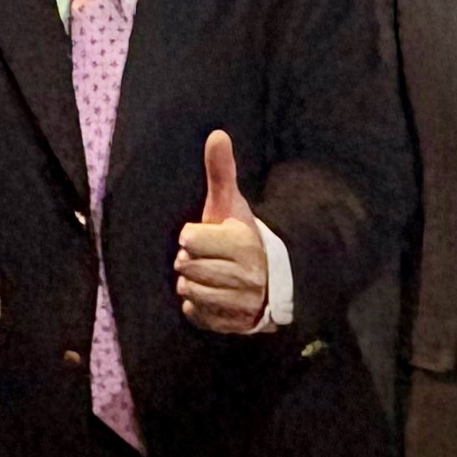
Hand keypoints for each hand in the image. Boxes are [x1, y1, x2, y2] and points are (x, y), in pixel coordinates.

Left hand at [174, 129, 272, 334]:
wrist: (271, 277)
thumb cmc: (241, 236)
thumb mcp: (231, 204)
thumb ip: (221, 171)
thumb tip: (217, 134)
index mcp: (243, 242)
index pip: (188, 238)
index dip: (192, 236)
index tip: (206, 235)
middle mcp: (245, 274)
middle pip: (186, 266)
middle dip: (190, 260)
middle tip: (208, 257)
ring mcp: (240, 301)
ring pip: (189, 291)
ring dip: (191, 283)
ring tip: (209, 274)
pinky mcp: (233, 322)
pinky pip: (196, 314)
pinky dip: (196, 306)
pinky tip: (209, 294)